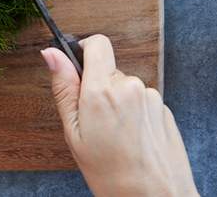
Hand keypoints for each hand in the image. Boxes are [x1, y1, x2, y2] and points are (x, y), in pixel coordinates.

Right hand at [41, 35, 197, 196]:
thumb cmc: (112, 174)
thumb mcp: (74, 133)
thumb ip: (64, 89)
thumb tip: (51, 54)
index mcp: (103, 90)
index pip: (97, 43)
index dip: (84, 50)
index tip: (78, 69)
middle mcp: (130, 86)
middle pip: (109, 71)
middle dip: (99, 89)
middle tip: (94, 123)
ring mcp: (151, 97)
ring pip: (125, 88)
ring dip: (118, 104)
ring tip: (116, 137)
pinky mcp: (165, 110)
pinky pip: (142, 103)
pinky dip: (134, 116)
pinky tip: (132, 140)